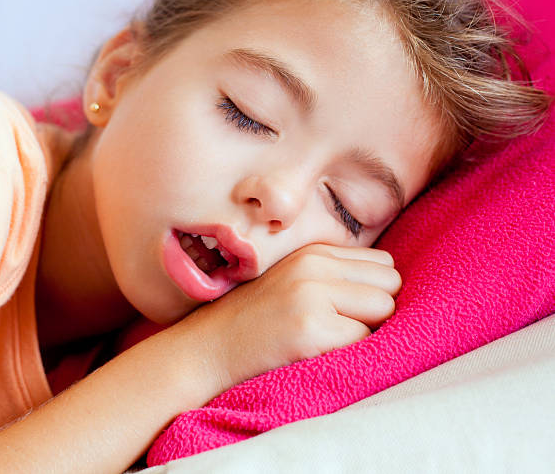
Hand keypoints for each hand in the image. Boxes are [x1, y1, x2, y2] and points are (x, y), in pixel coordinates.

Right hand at [176, 243, 400, 392]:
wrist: (209, 346)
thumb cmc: (259, 317)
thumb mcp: (295, 279)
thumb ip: (336, 273)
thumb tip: (392, 283)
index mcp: (314, 251)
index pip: (383, 263)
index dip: (372, 291)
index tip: (348, 309)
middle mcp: (315, 265)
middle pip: (391, 282)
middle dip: (376, 309)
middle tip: (341, 325)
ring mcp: (312, 293)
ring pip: (384, 308)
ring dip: (366, 329)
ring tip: (330, 336)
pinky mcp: (310, 327)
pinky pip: (364, 339)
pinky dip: (350, 351)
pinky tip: (318, 351)